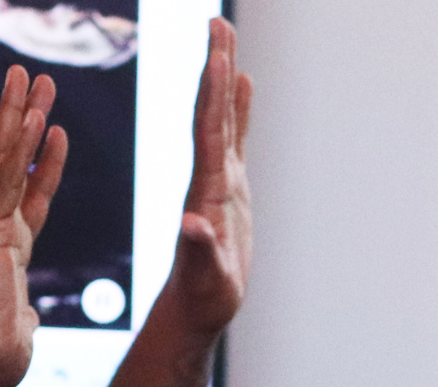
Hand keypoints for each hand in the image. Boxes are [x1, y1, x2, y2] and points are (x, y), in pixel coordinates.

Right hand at [0, 67, 66, 386]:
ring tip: (28, 77)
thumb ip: (24, 316)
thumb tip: (28, 319)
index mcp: (7, 252)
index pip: (30, 197)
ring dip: (17, 116)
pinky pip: (4, 184)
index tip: (56, 131)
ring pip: (1, 161)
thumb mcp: (20, 331)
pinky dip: (18, 150)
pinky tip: (32, 118)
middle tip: (34, 80)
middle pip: (10, 164)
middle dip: (23, 120)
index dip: (43, 163)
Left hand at [168, 17, 254, 336]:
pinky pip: (235, 139)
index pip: (209, 131)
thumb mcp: (205, 277)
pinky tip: (243, 85)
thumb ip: (199, 250)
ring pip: (222, 117)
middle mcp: (210, 176)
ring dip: (224, 78)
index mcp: (206, 190)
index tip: (217, 54)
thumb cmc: (203, 297)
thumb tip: (193, 225)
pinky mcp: (230, 189)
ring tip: (226, 38)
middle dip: (215, 67)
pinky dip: (239, 109)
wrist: (195, 307)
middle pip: (212, 111)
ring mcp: (220, 180)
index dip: (214, 92)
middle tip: (217, 23)